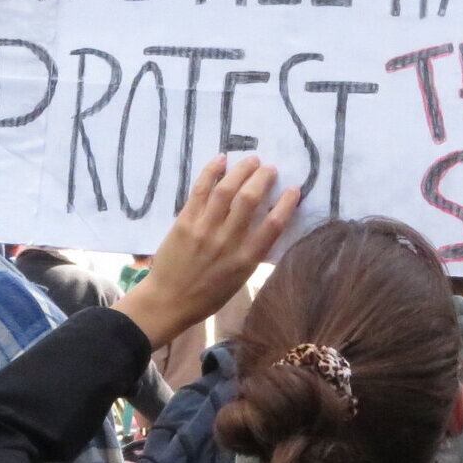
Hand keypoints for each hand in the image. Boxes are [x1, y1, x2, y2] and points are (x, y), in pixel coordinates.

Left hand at [115, 156, 301, 350]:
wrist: (168, 302)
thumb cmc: (208, 295)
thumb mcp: (240, 279)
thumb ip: (253, 252)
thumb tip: (267, 225)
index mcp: (246, 259)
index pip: (274, 225)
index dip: (287, 203)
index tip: (294, 189)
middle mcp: (228, 241)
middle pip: (250, 200)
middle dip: (263, 178)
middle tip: (270, 168)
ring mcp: (204, 230)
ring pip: (226, 190)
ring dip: (242, 170)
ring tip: (252, 159)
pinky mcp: (185, 222)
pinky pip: (200, 191)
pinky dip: (211, 172)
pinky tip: (221, 160)